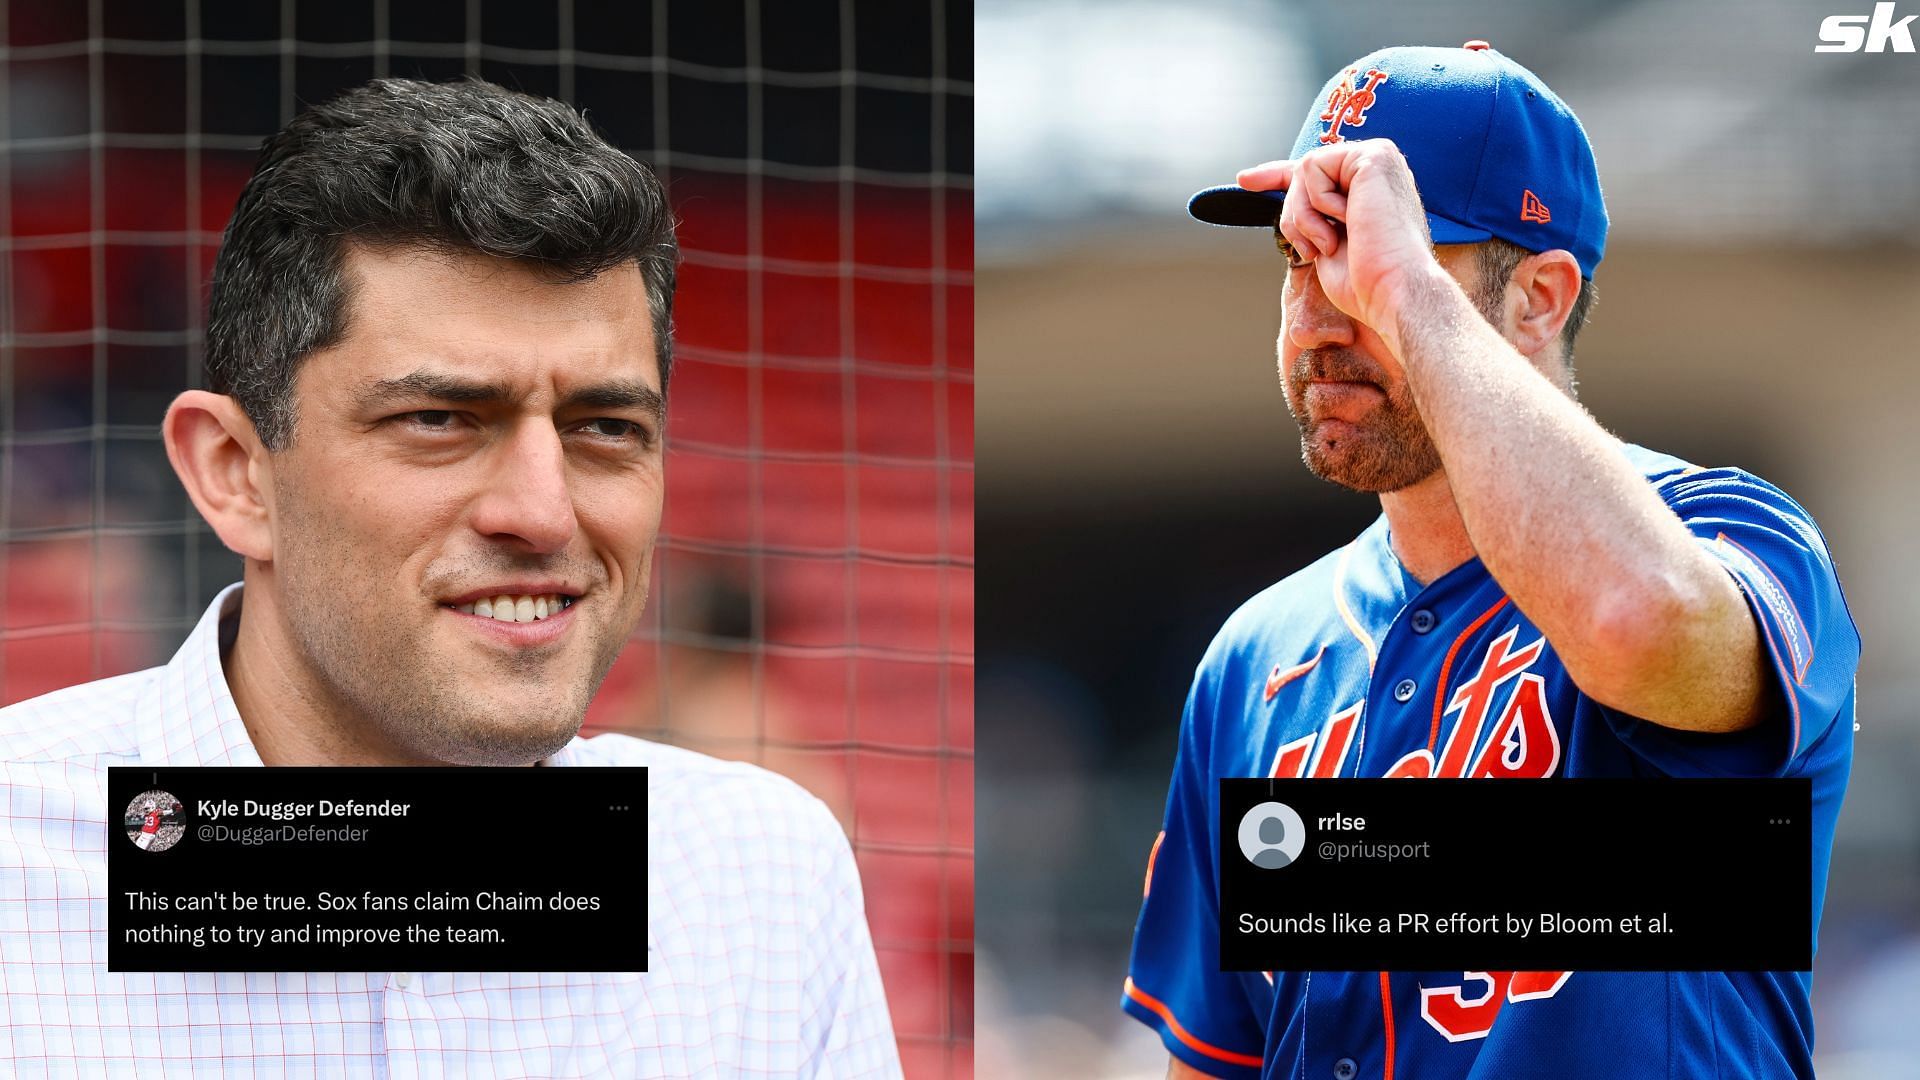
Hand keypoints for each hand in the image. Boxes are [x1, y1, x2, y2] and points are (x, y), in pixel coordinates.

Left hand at [1237, 140, 1440, 340]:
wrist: (1392, 290)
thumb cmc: (1365, 282)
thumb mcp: (1327, 243)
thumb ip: (1314, 215)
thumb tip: (1288, 203)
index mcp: (1369, 189)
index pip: (1315, 174)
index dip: (1275, 176)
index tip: (1245, 181)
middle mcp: (1376, 168)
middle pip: (1301, 175)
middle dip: (1294, 216)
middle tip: (1317, 249)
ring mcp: (1377, 158)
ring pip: (1302, 170)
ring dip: (1304, 216)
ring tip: (1332, 242)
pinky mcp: (1373, 156)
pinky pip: (1312, 167)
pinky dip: (1317, 203)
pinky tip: (1347, 222)